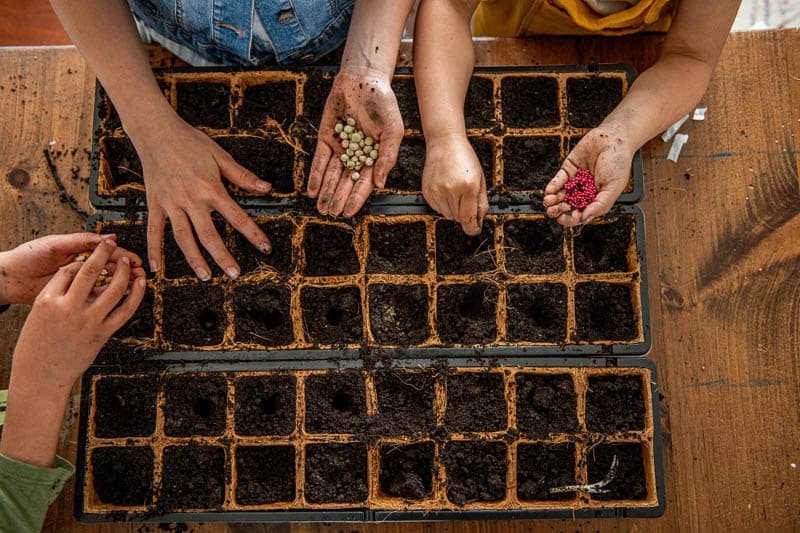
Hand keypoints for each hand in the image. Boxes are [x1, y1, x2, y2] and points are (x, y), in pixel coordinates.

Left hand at [0, 233, 142, 304]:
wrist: (8, 278)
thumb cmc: (28, 257)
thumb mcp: (56, 245)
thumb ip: (81, 241)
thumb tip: (107, 238)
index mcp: (78, 251)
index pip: (106, 252)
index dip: (122, 255)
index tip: (134, 260)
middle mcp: (81, 267)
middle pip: (110, 268)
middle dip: (126, 269)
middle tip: (140, 272)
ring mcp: (78, 283)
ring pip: (106, 282)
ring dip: (121, 282)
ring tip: (135, 284)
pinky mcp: (72, 297)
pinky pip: (94, 296)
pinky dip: (107, 295)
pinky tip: (119, 296)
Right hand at [11, 239, 145, 388]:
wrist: (41, 376)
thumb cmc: (37, 346)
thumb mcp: (38, 314)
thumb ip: (57, 295)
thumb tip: (76, 278)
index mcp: (47, 301)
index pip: (68, 271)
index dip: (82, 260)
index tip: (91, 255)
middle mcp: (68, 308)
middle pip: (89, 272)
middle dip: (102, 254)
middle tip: (111, 243)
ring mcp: (88, 321)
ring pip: (112, 289)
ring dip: (123, 271)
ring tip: (126, 260)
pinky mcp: (102, 334)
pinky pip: (124, 310)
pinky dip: (136, 295)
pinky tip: (141, 283)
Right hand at [132, 117, 272, 279]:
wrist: (155, 130)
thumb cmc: (189, 141)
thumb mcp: (220, 155)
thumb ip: (242, 175)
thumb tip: (266, 188)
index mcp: (210, 188)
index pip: (237, 216)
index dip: (253, 234)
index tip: (265, 248)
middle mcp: (190, 199)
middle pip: (208, 234)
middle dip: (223, 256)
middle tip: (234, 273)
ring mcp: (171, 203)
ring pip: (183, 237)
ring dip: (194, 259)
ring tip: (205, 276)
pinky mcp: (154, 203)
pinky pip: (153, 231)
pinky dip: (153, 250)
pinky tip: (156, 268)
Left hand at [307, 69, 403, 216]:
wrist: (363, 80)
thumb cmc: (384, 104)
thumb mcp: (393, 131)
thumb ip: (387, 157)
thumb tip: (379, 183)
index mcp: (374, 156)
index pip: (364, 182)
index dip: (356, 198)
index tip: (349, 212)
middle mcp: (356, 156)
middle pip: (346, 182)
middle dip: (338, 198)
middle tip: (331, 213)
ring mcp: (340, 148)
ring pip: (332, 174)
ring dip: (326, 191)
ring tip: (321, 207)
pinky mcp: (326, 138)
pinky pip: (320, 160)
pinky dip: (316, 175)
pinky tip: (312, 190)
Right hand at [422, 134, 488, 235]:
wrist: (445, 142)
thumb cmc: (465, 157)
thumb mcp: (480, 179)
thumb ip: (481, 202)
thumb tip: (478, 221)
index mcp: (468, 186)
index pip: (469, 218)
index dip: (472, 228)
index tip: (474, 230)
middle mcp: (451, 190)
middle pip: (458, 218)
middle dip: (465, 215)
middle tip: (466, 200)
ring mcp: (437, 191)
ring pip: (448, 215)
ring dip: (454, 209)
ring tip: (456, 192)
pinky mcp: (427, 191)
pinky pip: (437, 208)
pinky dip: (444, 205)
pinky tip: (447, 191)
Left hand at [543, 126, 633, 226]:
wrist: (614, 138)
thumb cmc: (619, 162)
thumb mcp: (613, 187)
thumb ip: (601, 205)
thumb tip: (586, 219)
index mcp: (597, 199)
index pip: (582, 213)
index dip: (572, 218)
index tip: (563, 219)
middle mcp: (585, 191)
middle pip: (569, 205)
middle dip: (559, 210)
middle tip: (552, 212)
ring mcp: (576, 180)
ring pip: (561, 194)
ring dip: (553, 200)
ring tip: (548, 202)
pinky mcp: (569, 169)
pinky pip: (559, 180)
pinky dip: (553, 186)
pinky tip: (550, 191)